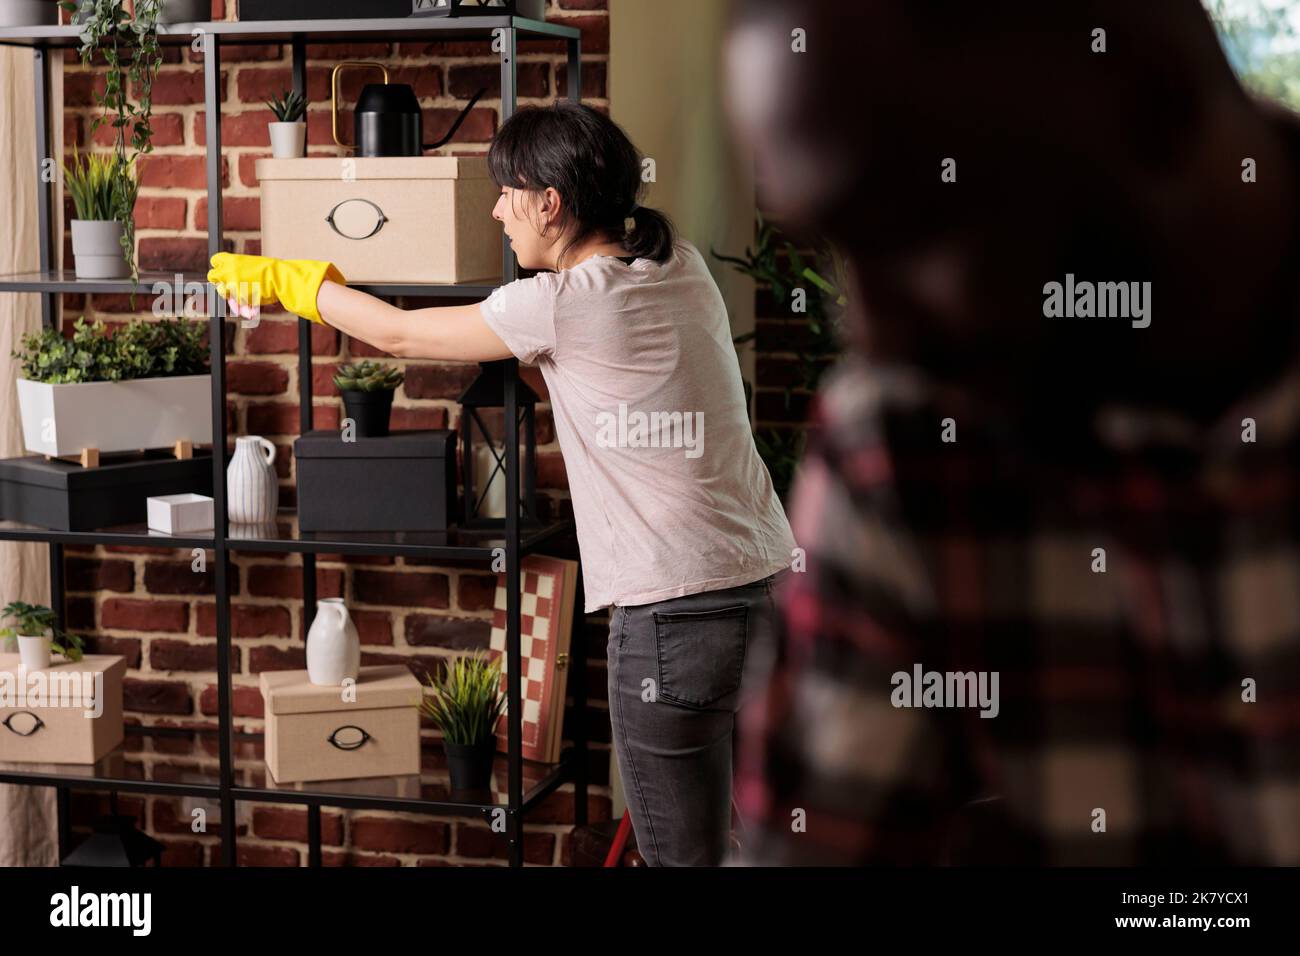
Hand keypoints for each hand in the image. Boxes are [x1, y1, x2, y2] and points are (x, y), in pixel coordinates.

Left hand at [206, 253, 345, 324]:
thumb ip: (239, 277)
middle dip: (221, 284)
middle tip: (233, 289)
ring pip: (223, 292)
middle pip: (213, 276)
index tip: (225, 274)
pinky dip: (244, 308)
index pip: (215, 260)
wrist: (281, 278)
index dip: (219, 268)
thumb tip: (225, 291)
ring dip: (234, 300)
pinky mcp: (235, 295)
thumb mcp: (252, 270)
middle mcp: (228, 269)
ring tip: (247, 305)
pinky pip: (235, 304)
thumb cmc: (271, 274)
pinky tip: (252, 310)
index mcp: (233, 259)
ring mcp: (230, 282)